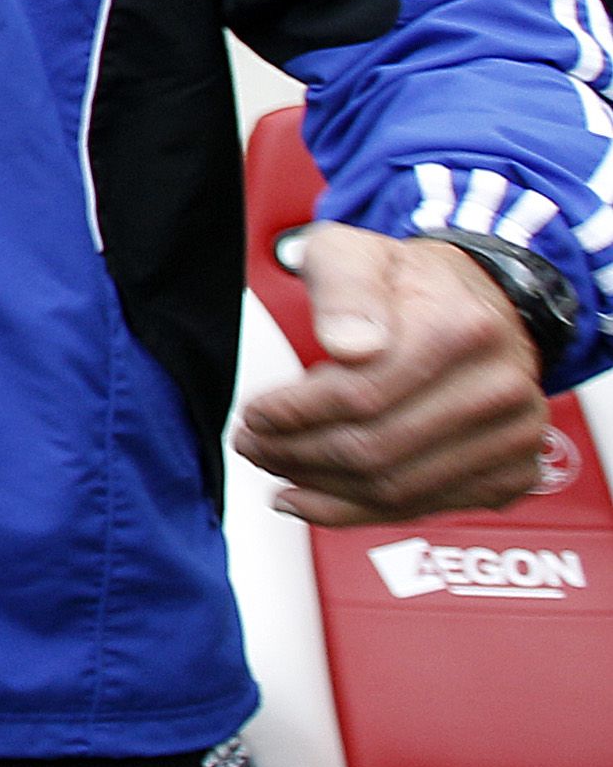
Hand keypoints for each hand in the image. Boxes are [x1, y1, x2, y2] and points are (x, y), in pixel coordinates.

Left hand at [232, 224, 548, 524]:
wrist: (480, 304)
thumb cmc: (409, 281)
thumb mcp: (357, 253)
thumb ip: (344, 288)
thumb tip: (348, 344)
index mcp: (462, 329)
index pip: (363, 394)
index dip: (296, 412)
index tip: (255, 414)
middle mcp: (500, 388)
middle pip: (377, 448)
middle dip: (297, 454)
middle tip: (253, 445)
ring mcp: (513, 436)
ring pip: (397, 490)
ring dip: (321, 489)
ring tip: (276, 467)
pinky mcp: (511, 472)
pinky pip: (425, 509)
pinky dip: (359, 512)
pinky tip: (313, 499)